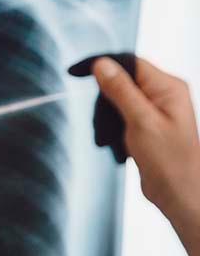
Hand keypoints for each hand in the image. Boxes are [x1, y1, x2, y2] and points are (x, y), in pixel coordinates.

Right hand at [92, 56, 199, 221]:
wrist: (179, 192)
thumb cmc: (170, 160)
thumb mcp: (141, 122)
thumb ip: (121, 91)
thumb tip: (102, 65)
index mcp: (169, 88)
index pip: (131, 63)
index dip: (103, 66)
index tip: (77, 72)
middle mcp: (163, 95)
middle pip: (122, 80)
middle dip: (105, 98)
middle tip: (102, 119)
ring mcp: (155, 110)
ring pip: (118, 99)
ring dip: (108, 116)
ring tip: (111, 136)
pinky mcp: (146, 125)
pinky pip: (121, 115)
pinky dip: (112, 126)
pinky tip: (114, 141)